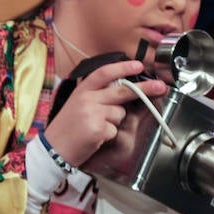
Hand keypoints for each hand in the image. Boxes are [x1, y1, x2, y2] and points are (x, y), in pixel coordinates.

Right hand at [44, 59, 168, 167]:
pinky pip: (115, 130)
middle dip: (145, 88)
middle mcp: (87, 98)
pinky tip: (95, 138)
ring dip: (114, 122)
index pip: (104, 73)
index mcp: (82, 90)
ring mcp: (92, 113)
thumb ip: (96, 96)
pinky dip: (109, 136)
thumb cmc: (67, 127)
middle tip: (160, 86)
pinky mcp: (98, 129)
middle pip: (122, 91)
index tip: (138, 65)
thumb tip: (122, 91)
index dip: (122, 67)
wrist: (53, 148)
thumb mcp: (77, 104)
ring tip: (96, 127)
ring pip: (120, 114)